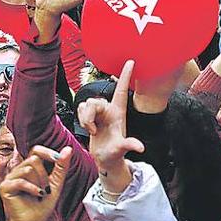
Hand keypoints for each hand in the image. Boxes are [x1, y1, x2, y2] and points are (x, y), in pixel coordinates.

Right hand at [1, 145, 71, 220]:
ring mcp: (10, 178)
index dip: (47, 152)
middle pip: (34, 159)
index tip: (57, 159)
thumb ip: (61, 167)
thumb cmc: (43, 205)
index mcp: (30, 167)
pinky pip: (20, 181)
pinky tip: (36, 195)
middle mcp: (19, 170)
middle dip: (45, 175)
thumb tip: (68, 149)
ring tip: (41, 193)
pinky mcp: (4, 187)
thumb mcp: (56, 184)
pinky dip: (32, 188)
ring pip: (28, 169)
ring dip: (39, 183)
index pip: (36, 150)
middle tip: (47, 188)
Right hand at [78, 62, 142, 195]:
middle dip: (89, 115)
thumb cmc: (115, 153)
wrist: (104, 159)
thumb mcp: (121, 149)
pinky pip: (80, 108)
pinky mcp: (90, 116)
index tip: (131, 61)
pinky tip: (88, 129)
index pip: (122, 90)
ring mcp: (99, 112)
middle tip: (93, 130)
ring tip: (93, 131)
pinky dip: (81, 119)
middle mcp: (109, 109)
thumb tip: (140, 148)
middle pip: (95, 101)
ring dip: (85, 118)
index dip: (126, 75)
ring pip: (86, 104)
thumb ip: (129, 145)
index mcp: (119, 112)